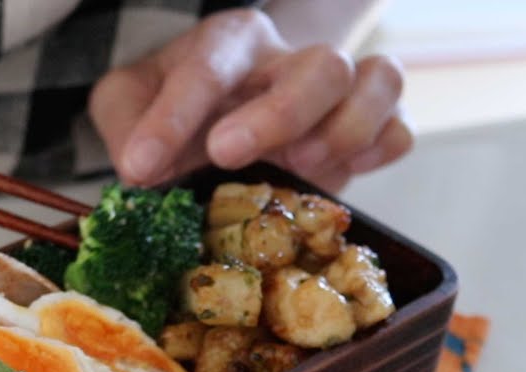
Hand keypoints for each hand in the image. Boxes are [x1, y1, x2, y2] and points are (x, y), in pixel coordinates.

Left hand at [89, 9, 411, 191]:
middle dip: (278, 115)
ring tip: (299, 163)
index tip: (141, 167)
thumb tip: (143, 165)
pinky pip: (400, 129)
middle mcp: (289, 60)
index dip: (172, 118)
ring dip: (346, 130)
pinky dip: (379, 151)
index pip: (209, 66)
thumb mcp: (125, 107)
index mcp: (228, 43)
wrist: (204, 122)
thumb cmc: (166, 112)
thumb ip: (125, 123)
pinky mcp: (362, 133)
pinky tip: (337, 174)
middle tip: (226, 155)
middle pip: (319, 65)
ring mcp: (334, 95)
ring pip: (378, 82)